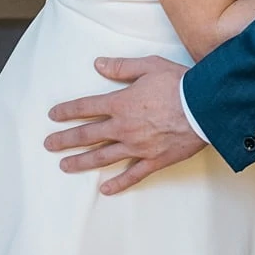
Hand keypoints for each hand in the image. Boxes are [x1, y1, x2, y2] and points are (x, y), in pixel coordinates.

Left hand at [43, 55, 204, 194]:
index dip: (68, 111)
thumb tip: (98, 64)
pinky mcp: (154, 160)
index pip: (87, 108)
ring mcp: (138, 147)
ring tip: (65, 166)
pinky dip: (119, 183)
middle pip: (88, 135)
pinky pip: (132, 175)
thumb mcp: (150, 66)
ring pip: (103, 157)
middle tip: (49, 145)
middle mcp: (124, 128)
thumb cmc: (180, 84)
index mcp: (121, 103)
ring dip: (82, 162)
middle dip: (66, 140)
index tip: (53, 116)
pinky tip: (106, 190)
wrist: (206, 107)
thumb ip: (122, 67)